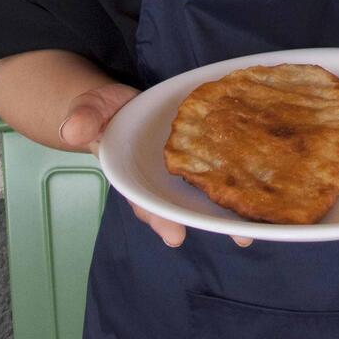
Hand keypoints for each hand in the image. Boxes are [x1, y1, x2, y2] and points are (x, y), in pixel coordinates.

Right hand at [55, 83, 250, 249]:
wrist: (120, 101)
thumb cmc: (103, 112)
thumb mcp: (88, 112)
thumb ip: (83, 119)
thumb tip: (73, 130)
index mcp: (132, 178)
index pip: (145, 202)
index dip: (160, 218)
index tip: (175, 235)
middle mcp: (161, 180)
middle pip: (187, 206)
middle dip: (212, 221)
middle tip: (240, 237)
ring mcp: (183, 168)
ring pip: (208, 192)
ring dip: (232, 208)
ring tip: (258, 225)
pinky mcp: (201, 151)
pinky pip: (220, 164)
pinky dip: (241, 174)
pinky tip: (265, 182)